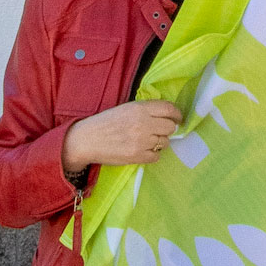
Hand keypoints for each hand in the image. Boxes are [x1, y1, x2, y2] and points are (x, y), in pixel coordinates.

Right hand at [63, 99, 182, 174]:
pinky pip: (156, 156)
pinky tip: (142, 151)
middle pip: (170, 127)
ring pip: (165, 143)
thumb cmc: (106, 122)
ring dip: (159, 142)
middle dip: (167, 129)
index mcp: (140, 108)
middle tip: (159, 131)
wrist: (87, 140)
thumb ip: (146, 110)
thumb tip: (167, 116)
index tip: (177, 119)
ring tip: (146, 141)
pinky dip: (152, 154)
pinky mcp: (137, 156)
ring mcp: (141, 141)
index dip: (177, 114)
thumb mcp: (126, 108)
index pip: (169, 109)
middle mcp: (143, 123)